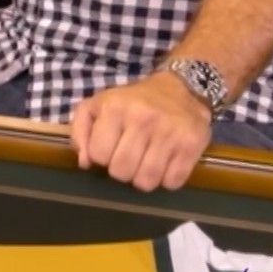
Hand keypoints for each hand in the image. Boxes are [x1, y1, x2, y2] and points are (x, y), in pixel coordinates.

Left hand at [68, 72, 213, 191]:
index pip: (98, 155)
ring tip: (146, 162)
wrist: (180, 89)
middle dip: (122, 170)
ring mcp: (169, 133)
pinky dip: (167, 179)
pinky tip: (166, 164)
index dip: (102, 157)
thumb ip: (80, 131)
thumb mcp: (98, 105)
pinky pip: (172, 182)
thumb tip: (84, 163)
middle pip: (121, 172)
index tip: (111, 148)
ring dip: (143, 178)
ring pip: (146, 181)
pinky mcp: (191, 145)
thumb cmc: (133, 101)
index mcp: (115, 107)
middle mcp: (142, 118)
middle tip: (129, 158)